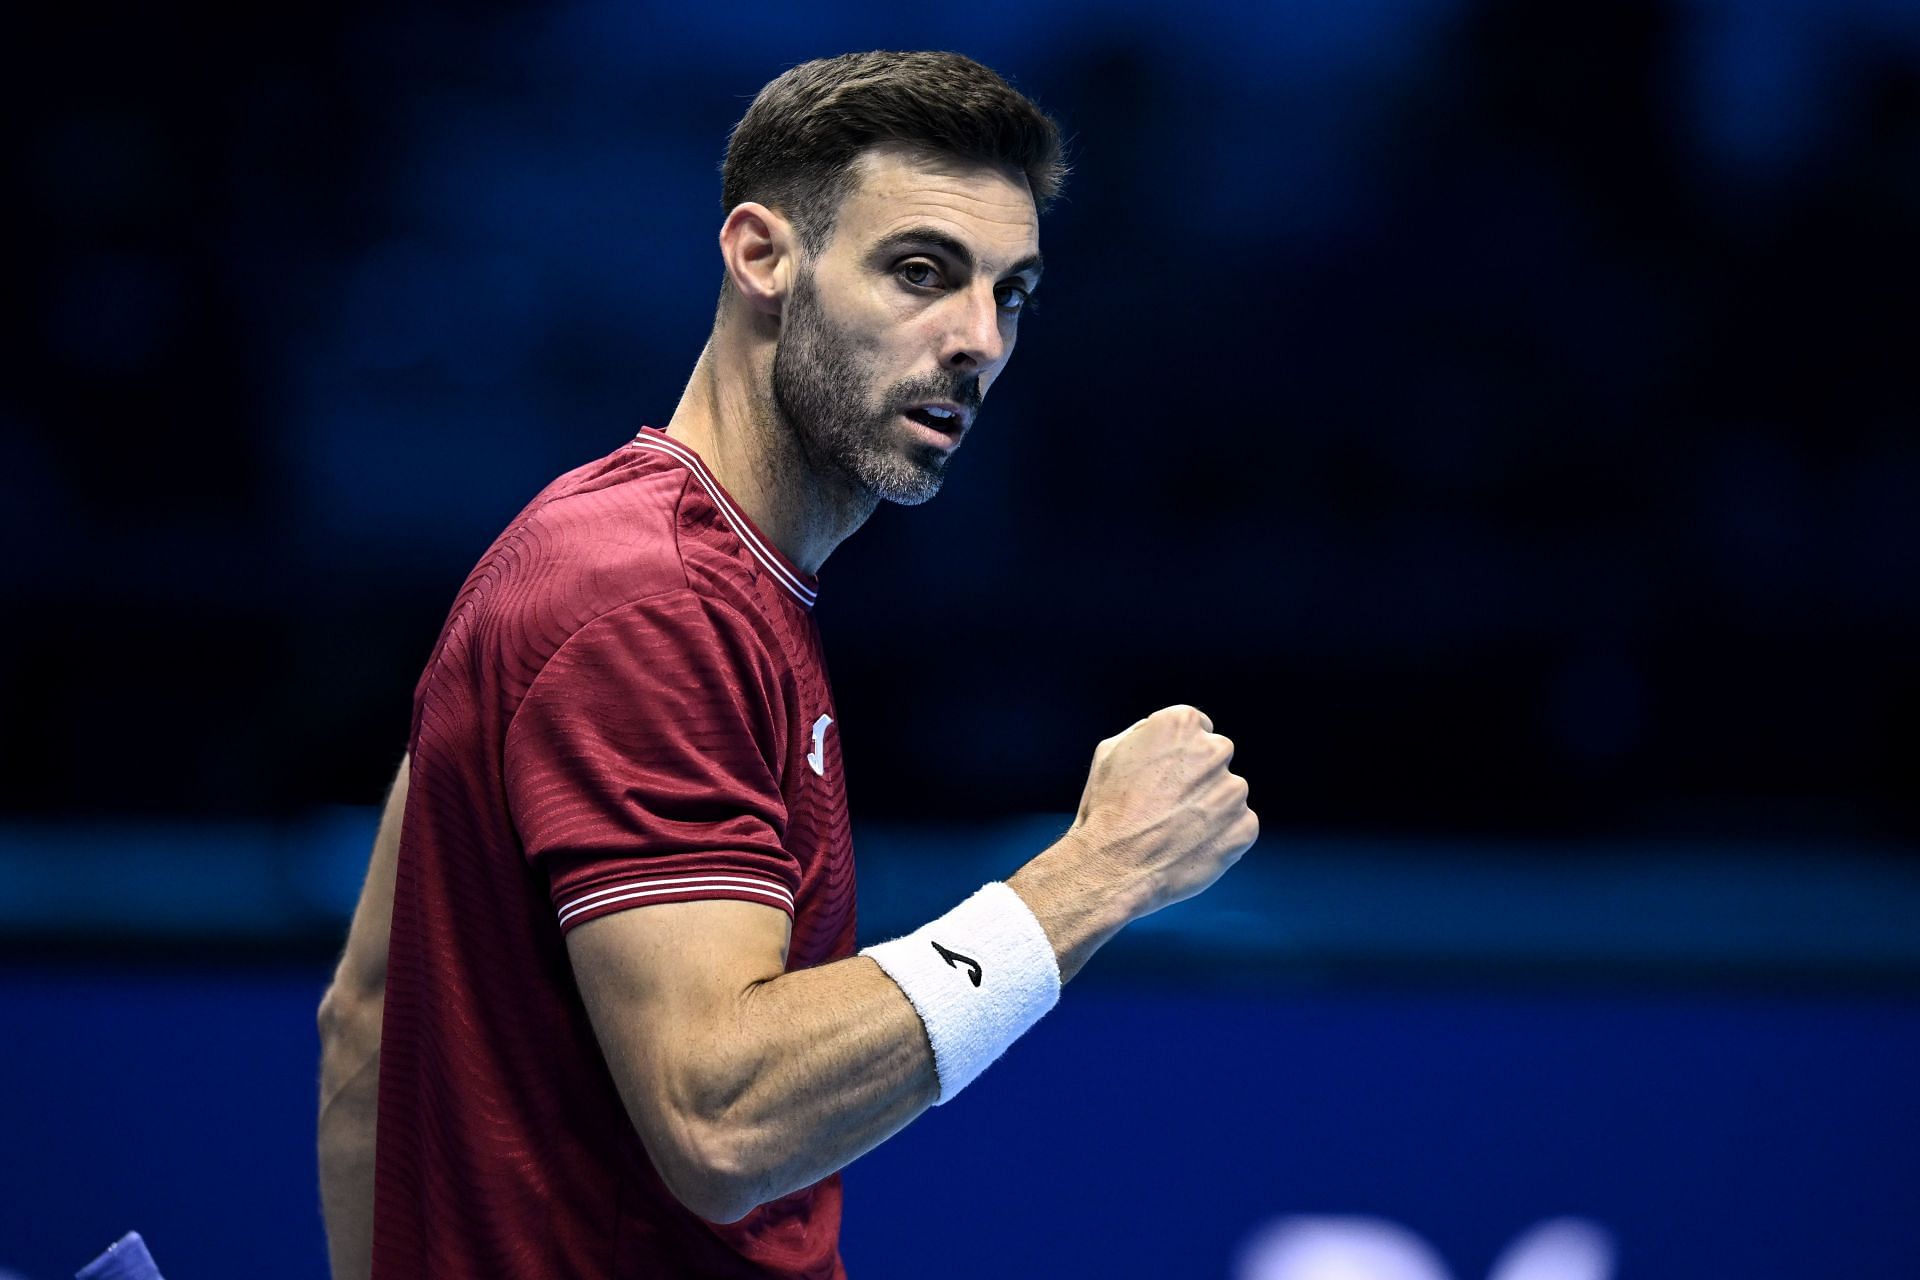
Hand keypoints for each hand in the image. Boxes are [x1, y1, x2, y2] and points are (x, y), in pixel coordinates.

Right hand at [1067, 705, 1257, 918]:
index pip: (1198, 729)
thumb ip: (1147, 734)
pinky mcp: (1244, 826)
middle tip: (1168, 805)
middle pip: (1216, 758)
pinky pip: (1238, 825)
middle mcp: (1214, 750)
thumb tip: (1168, 737)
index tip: (1163, 776)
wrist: (1114, 865)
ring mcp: (1233, 790)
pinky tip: (1190, 846)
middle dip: (1198, 778)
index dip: (1179, 756)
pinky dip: (1220, 836)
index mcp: (1182, 724)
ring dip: (1210, 808)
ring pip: (1228, 793)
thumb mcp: (1111, 753)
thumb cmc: (1106, 809)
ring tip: (1175, 829)